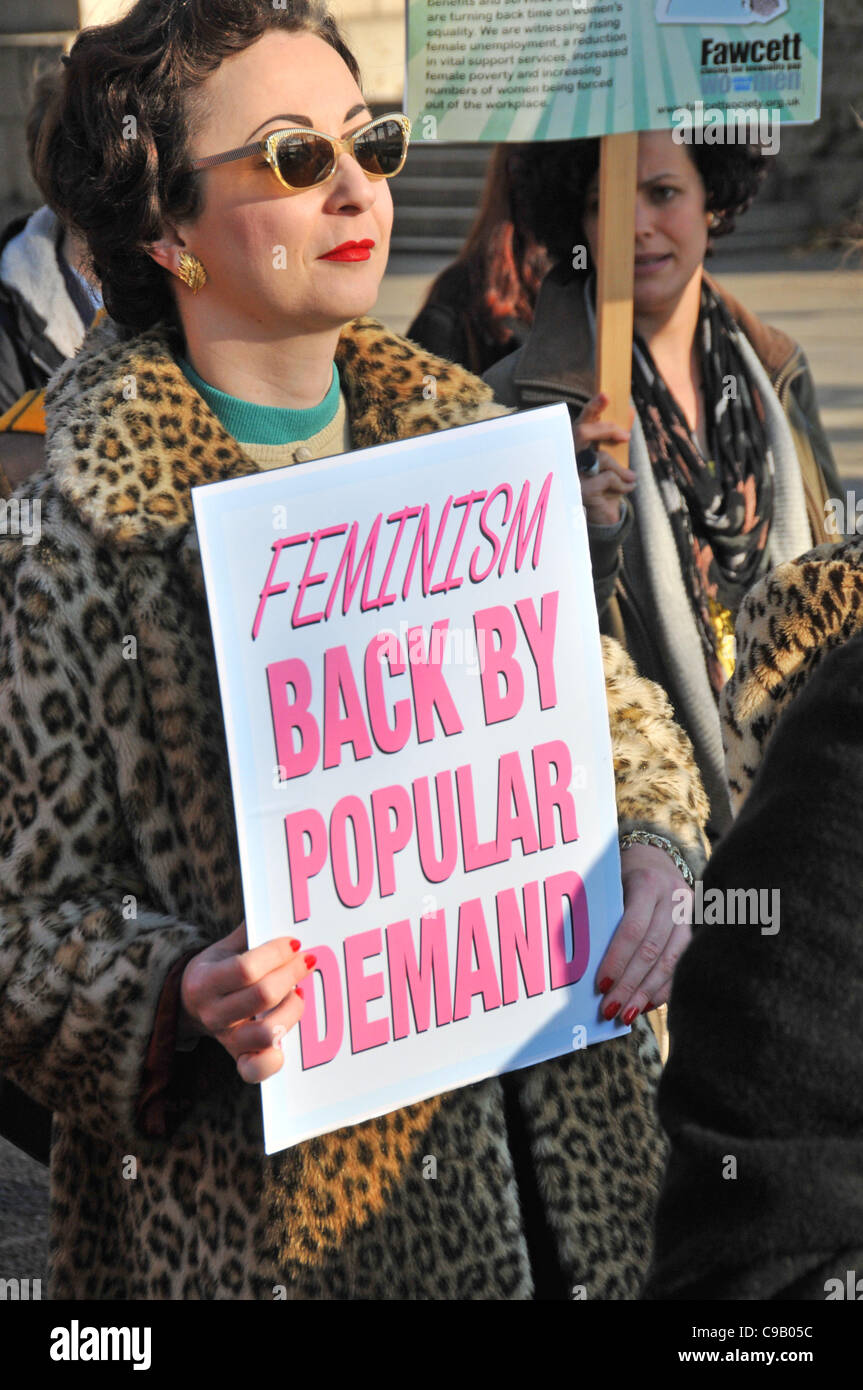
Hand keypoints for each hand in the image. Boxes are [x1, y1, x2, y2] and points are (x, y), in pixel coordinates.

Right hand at [179, 922, 312, 1082]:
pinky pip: (255, 1070)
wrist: (188, 1005)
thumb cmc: (216, 970)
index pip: (246, 968)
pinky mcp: (237, 1057)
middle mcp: (213, 1013)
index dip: (276, 954)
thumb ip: (247, 931)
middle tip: (307, 961)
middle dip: (292, 974)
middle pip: (262, 996)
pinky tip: (287, 1038)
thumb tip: (276, 905)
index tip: (294, 943)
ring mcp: (226, 1039)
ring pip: (266, 1032)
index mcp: (206, 981)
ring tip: (299, 993)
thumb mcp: (223, 947)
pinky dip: (274, 1060)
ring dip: (292, 1010)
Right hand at [573, 391, 635, 526]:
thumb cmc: (606, 482)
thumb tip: (629, 411)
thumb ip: (617, 436)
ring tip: (632, 478)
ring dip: (622, 468)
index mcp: (576, 445)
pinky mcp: (579, 491)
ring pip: (600, 458)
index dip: (592, 408)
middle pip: (582, 432)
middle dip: (606, 429)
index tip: (606, 395)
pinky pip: (607, 478)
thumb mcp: (614, 457)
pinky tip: (626, 489)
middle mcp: (568, 457)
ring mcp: (571, 474)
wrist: (604, 516)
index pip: (582, 421)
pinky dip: (622, 484)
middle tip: (625, 436)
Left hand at [595, 843, 692, 1023]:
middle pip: (652, 950)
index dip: (617, 960)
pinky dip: (664, 988)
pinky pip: (681, 965)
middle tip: (610, 1009)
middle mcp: (673, 898)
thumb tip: (577, 959)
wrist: (657, 858)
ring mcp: (688, 914)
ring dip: (647, 993)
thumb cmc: (621, 874)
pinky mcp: (696, 928)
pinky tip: (646, 1005)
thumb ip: (602, 914)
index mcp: (647, 883)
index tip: (600, 986)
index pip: (633, 929)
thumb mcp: (610, 882)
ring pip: (671, 961)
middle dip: (630, 984)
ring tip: (627, 1015)